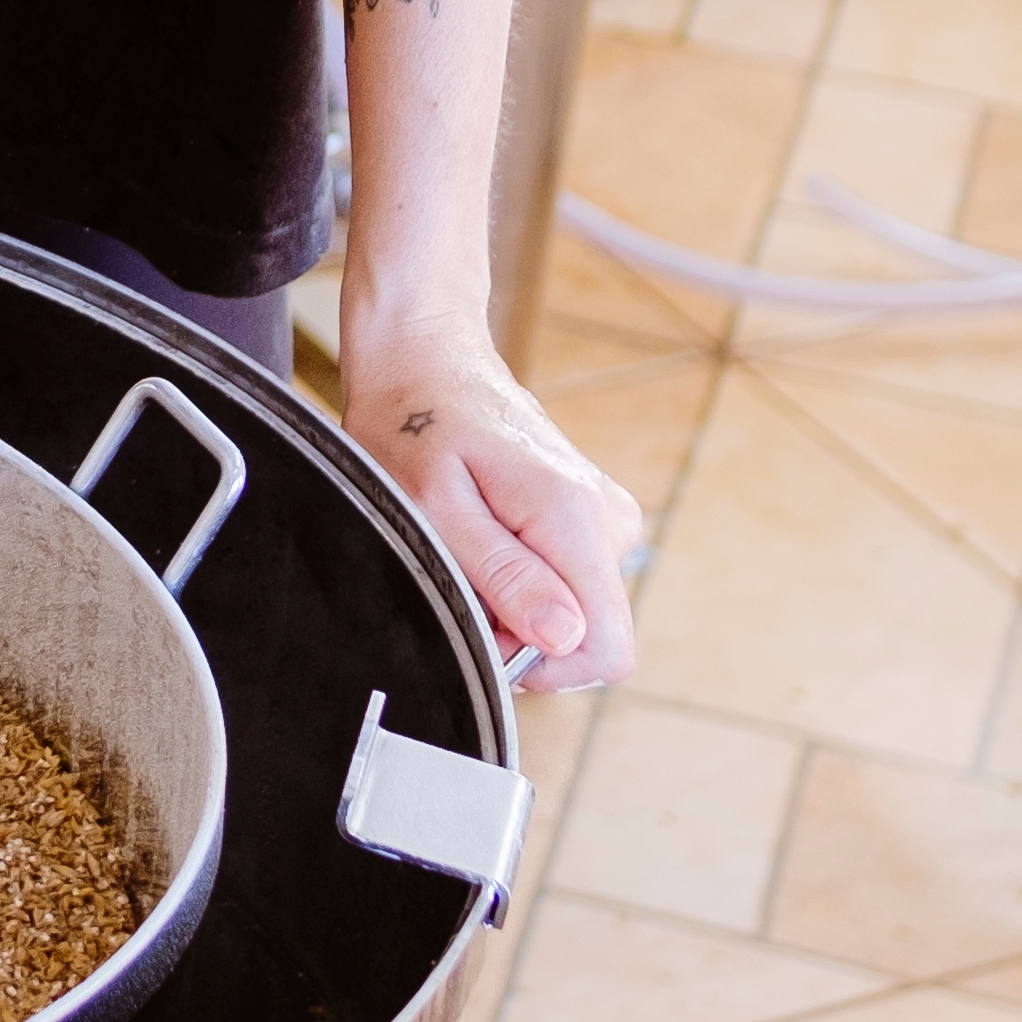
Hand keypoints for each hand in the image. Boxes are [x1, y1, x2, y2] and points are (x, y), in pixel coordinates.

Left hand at [343, 332, 641, 691]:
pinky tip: (479, 528)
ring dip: (512, 596)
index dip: (542, 665)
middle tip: (459, 567)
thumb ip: (503, 575)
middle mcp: (606, 520)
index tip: (484, 621)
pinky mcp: (587, 514)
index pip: (607, 650)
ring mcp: (601, 515)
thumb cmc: (413, 423)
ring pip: (570, 608)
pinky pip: (563, 577)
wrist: (425, 356)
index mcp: (576, 520)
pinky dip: (516, 571)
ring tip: (462, 537)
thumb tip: (563, 637)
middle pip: (586, 635)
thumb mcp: (435, 507)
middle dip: (518, 627)